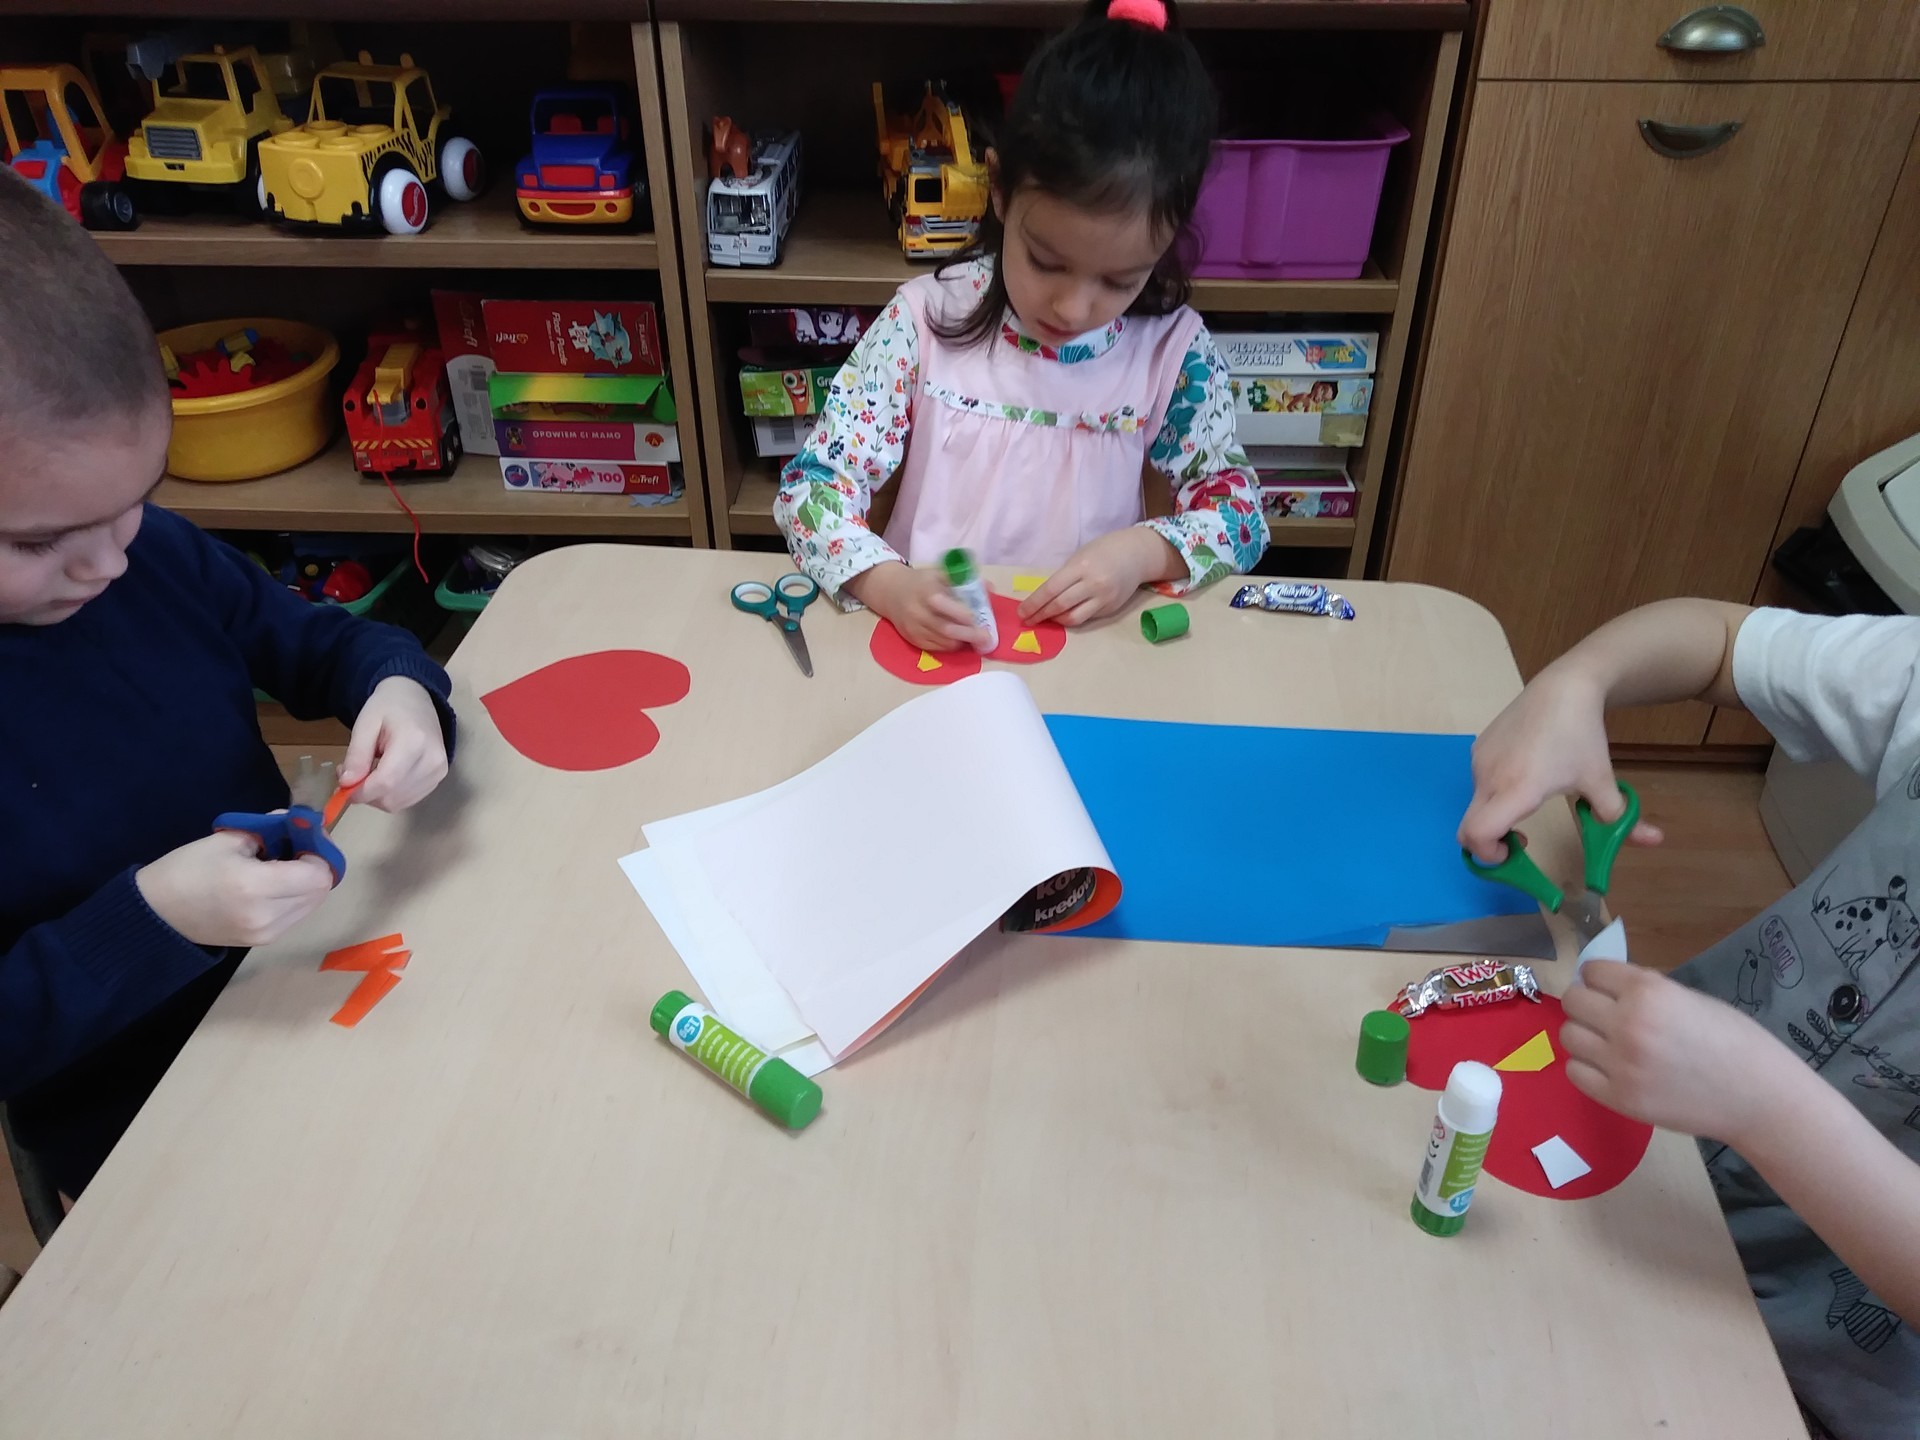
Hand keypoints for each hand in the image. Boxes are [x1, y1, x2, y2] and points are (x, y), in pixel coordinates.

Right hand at [136, 831, 335, 948]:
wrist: (156, 912)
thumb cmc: (188, 868)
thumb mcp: (228, 839)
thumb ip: (271, 829)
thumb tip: (300, 822)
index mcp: (255, 886)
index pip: (318, 874)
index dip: (319, 853)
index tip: (306, 838)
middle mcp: (266, 915)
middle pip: (319, 891)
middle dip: (317, 867)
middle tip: (299, 850)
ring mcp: (265, 934)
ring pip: (311, 905)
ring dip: (308, 884)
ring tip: (285, 868)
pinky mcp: (262, 942)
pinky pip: (295, 916)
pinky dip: (295, 899)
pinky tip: (275, 886)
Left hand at [342, 676, 449, 812]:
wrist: (416, 698)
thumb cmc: (388, 707)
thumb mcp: (365, 724)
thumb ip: (356, 755)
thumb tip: (346, 784)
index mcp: (414, 742)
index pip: (386, 782)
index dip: (360, 792)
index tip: (342, 787)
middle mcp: (432, 761)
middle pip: (391, 797)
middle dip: (366, 793)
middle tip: (352, 774)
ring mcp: (438, 771)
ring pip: (398, 803)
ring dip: (377, 796)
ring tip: (369, 773)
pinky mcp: (439, 778)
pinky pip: (408, 800)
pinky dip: (390, 795)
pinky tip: (385, 777)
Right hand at [846, 561, 989, 652]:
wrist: (891, 593)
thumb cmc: (923, 582)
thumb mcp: (941, 573)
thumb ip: (965, 580)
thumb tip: (990, 588)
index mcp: (925, 591)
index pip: (944, 605)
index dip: (963, 613)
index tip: (979, 617)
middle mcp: (917, 612)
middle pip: (947, 629)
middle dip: (970, 634)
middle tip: (987, 637)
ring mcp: (914, 629)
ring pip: (944, 642)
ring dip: (962, 641)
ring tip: (976, 638)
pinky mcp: (913, 640)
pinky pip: (937, 648)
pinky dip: (951, 645)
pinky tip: (959, 639)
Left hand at [1020, 529, 1178, 628]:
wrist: (1136, 554)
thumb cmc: (1103, 551)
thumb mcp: (1079, 557)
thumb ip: (1064, 577)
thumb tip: (1043, 598)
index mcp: (1081, 566)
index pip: (1051, 590)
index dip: (1034, 604)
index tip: (1021, 612)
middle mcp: (1093, 584)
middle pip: (1059, 606)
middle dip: (1040, 615)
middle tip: (1028, 620)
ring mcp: (1104, 598)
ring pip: (1073, 618)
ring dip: (1055, 620)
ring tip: (1045, 618)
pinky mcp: (1110, 608)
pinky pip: (1086, 617)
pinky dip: (1072, 617)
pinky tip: (1064, 615)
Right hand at [1457, 663, 1663, 863]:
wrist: (1563, 686)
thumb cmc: (1582, 736)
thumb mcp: (1602, 780)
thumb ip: (1621, 818)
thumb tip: (1656, 842)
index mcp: (1517, 790)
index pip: (1477, 835)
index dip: (1487, 857)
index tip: (1512, 856)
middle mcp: (1489, 778)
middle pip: (1468, 829)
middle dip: (1490, 845)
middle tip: (1520, 843)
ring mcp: (1480, 761)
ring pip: (1477, 804)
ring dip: (1497, 814)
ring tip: (1532, 797)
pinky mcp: (1479, 747)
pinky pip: (1480, 781)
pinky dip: (1496, 791)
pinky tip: (1526, 770)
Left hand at [1561, 959, 1786, 1143]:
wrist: (1759, 1098)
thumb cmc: (1733, 1041)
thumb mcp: (1689, 997)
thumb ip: (1644, 990)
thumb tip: (1603, 984)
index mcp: (1648, 992)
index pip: (1592, 971)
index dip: (1600, 979)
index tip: (1611, 989)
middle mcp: (1627, 1024)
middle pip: (1573, 1001)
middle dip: (1588, 1004)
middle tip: (1607, 1016)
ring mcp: (1619, 1063)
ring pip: (1568, 1036)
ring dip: (1585, 1036)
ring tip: (1610, 1044)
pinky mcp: (1618, 1098)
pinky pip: (1575, 1072)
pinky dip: (1587, 1067)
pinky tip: (1611, 1068)